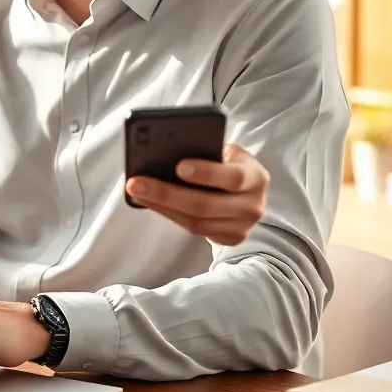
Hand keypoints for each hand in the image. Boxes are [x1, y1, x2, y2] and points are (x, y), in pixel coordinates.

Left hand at [125, 143, 269, 245]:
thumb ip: (206, 152)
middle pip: (206, 205)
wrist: (246, 189)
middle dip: (167, 193)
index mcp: (256, 176)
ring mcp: (243, 226)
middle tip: (137, 183)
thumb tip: (165, 152)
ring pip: (196, 222)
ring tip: (136, 192)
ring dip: (162, 207)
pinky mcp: (231, 238)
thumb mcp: (225, 152)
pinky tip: (149, 203)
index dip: (206, 173)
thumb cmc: (228, 163)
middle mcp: (253, 205)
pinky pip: (194, 231)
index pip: (232, 177)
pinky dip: (170, 215)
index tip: (178, 166)